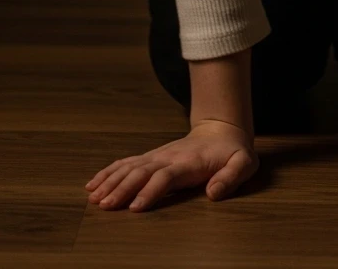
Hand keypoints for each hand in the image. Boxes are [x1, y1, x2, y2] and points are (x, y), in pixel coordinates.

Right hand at [84, 119, 259, 210]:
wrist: (222, 129)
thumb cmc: (233, 151)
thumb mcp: (243, 163)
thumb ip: (231, 177)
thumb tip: (213, 193)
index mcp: (188, 163)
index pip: (165, 177)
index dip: (150, 191)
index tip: (135, 207)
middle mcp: (168, 157)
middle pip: (141, 172)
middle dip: (122, 188)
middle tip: (105, 205)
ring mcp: (157, 156)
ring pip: (129, 167)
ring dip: (111, 181)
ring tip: (93, 196)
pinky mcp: (151, 157)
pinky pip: (126, 163)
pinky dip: (109, 172)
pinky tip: (94, 183)